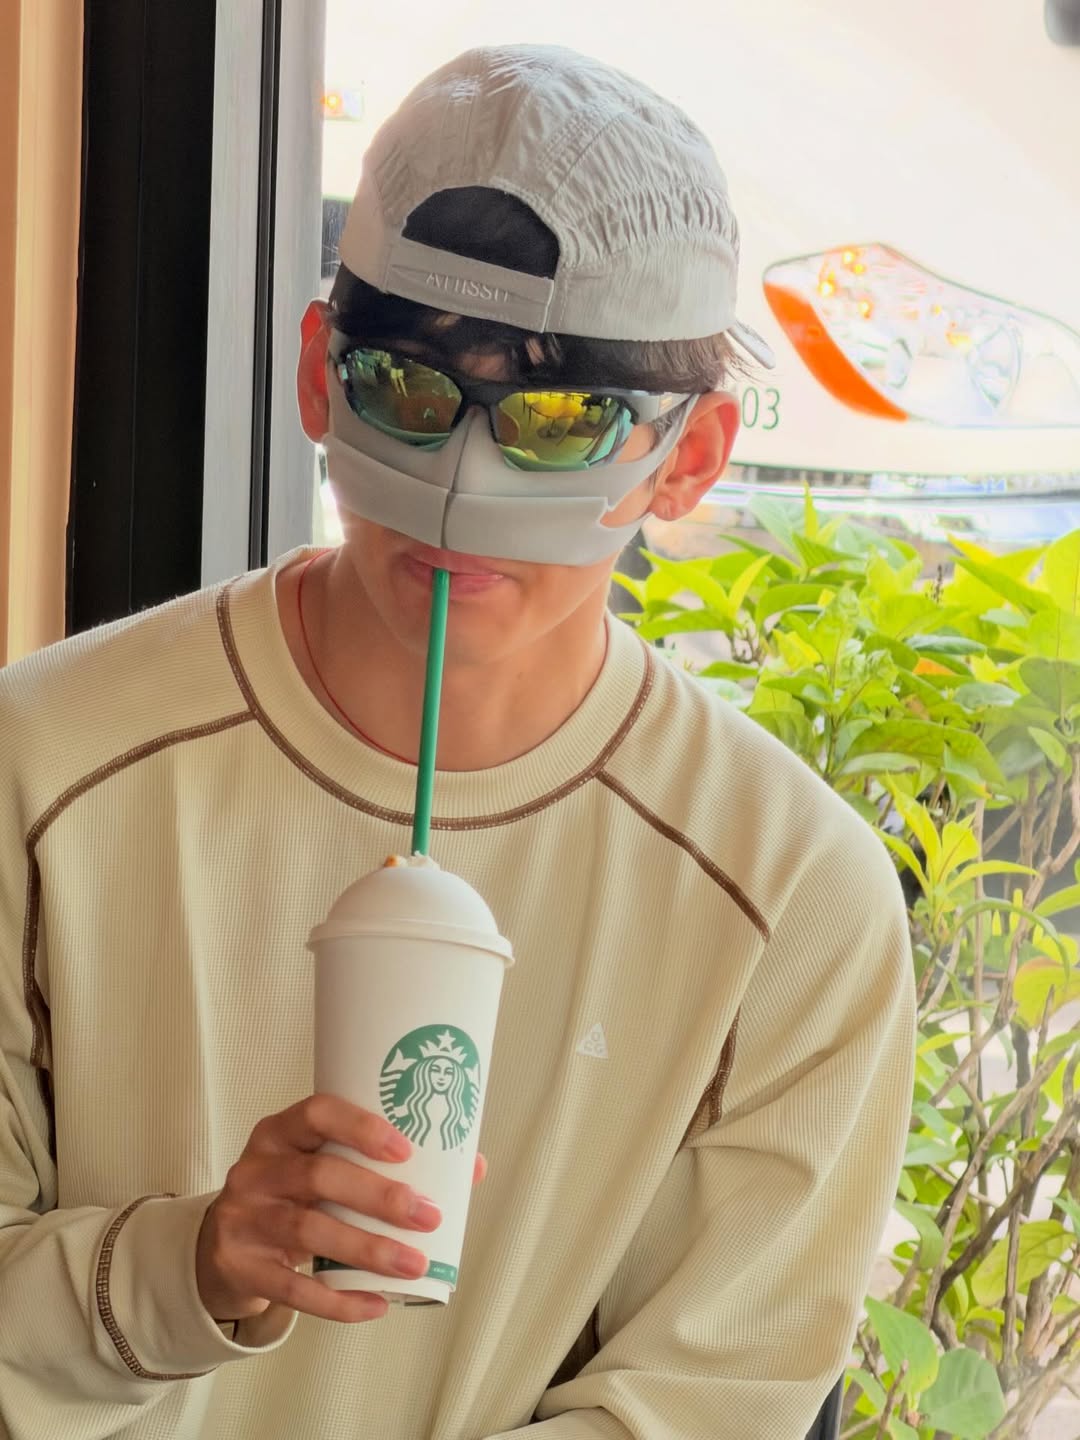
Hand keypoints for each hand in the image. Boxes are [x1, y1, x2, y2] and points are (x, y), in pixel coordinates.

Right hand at [195, 1092, 484, 1324]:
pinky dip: (338, 1301)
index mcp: (280, 1132)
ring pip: (308, 1230)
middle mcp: (256, 1169)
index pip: (316, 1113)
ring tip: (415, 1264)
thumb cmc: (293, 1194)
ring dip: (368, 1249)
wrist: (222, 1244)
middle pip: (318, 1176)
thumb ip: (382, 1162)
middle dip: (379, 1197)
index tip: (406, 1150)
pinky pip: (292, 1288)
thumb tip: (472, 1166)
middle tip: (428, 1215)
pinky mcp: (241, 1266)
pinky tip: (375, 1304)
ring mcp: (243, 1218)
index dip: (360, 1128)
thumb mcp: (320, 1166)